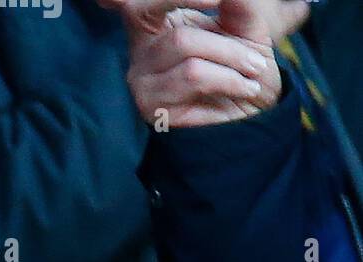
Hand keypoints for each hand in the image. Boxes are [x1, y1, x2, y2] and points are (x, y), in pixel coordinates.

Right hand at [99, 0, 307, 127]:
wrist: (252, 114)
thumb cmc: (243, 66)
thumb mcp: (248, 25)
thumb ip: (239, 4)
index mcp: (157, 21)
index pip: (146, 3)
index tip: (217, 0)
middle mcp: (141, 50)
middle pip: (179, 35)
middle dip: (227, 46)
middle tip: (256, 58)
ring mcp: (141, 80)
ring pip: (188, 57)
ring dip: (232, 64)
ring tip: (253, 75)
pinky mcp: (150, 107)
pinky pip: (192, 80)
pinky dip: (228, 82)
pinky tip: (243, 91)